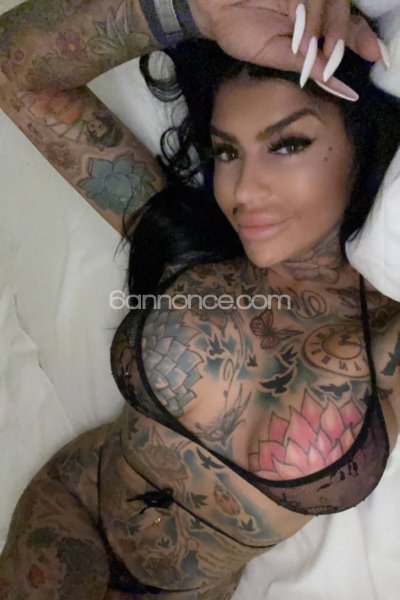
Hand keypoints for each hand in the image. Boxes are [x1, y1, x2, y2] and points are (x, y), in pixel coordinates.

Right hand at [189, 0, 386, 97]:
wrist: (213, 8)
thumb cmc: (239, 32)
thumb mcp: (273, 55)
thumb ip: (304, 64)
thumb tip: (330, 79)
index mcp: (311, 26)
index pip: (345, 28)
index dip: (361, 39)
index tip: (374, 54)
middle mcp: (313, 6)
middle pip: (344, 13)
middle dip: (341, 34)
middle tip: (329, 52)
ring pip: (333, 1)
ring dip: (322, 23)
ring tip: (303, 40)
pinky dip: (310, 7)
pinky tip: (298, 20)